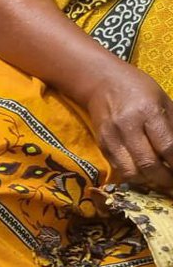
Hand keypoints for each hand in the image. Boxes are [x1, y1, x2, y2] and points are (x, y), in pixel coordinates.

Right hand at [80, 61, 172, 194]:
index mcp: (148, 112)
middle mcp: (128, 126)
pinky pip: (119, 169)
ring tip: (161, 184)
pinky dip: (135, 177)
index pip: (167, 147)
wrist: (101, 83)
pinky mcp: (102, 145)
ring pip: (131, 172)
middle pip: (148, 164)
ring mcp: (112, 137)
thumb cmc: (139, 89)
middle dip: (165, 179)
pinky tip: (145, 177)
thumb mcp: (164, 101)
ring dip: (149, 183)